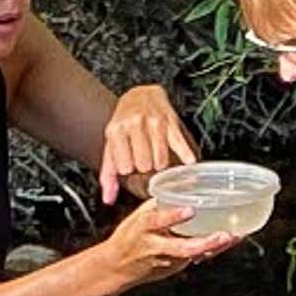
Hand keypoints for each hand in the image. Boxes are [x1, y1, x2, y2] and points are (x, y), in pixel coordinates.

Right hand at [96, 196, 236, 286]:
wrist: (117, 267)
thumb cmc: (129, 237)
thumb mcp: (139, 215)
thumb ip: (161, 202)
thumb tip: (186, 181)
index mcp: (143, 228)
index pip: (157, 221)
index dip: (173, 216)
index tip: (190, 210)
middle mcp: (156, 246)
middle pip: (182, 248)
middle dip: (205, 243)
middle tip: (223, 235)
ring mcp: (167, 260)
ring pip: (194, 255)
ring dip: (215, 247)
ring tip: (232, 236)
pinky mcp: (174, 267)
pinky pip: (196, 257)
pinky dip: (213, 250)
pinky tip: (227, 240)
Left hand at [99, 84, 197, 203]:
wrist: (141, 95)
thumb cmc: (125, 123)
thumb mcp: (110, 144)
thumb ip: (108, 174)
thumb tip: (108, 199)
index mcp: (116, 130)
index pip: (125, 167)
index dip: (129, 168)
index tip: (131, 163)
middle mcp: (135, 124)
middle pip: (144, 165)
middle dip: (145, 167)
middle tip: (144, 159)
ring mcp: (154, 122)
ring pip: (161, 161)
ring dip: (160, 164)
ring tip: (155, 157)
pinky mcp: (171, 122)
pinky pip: (180, 146)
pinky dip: (185, 156)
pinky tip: (187, 162)